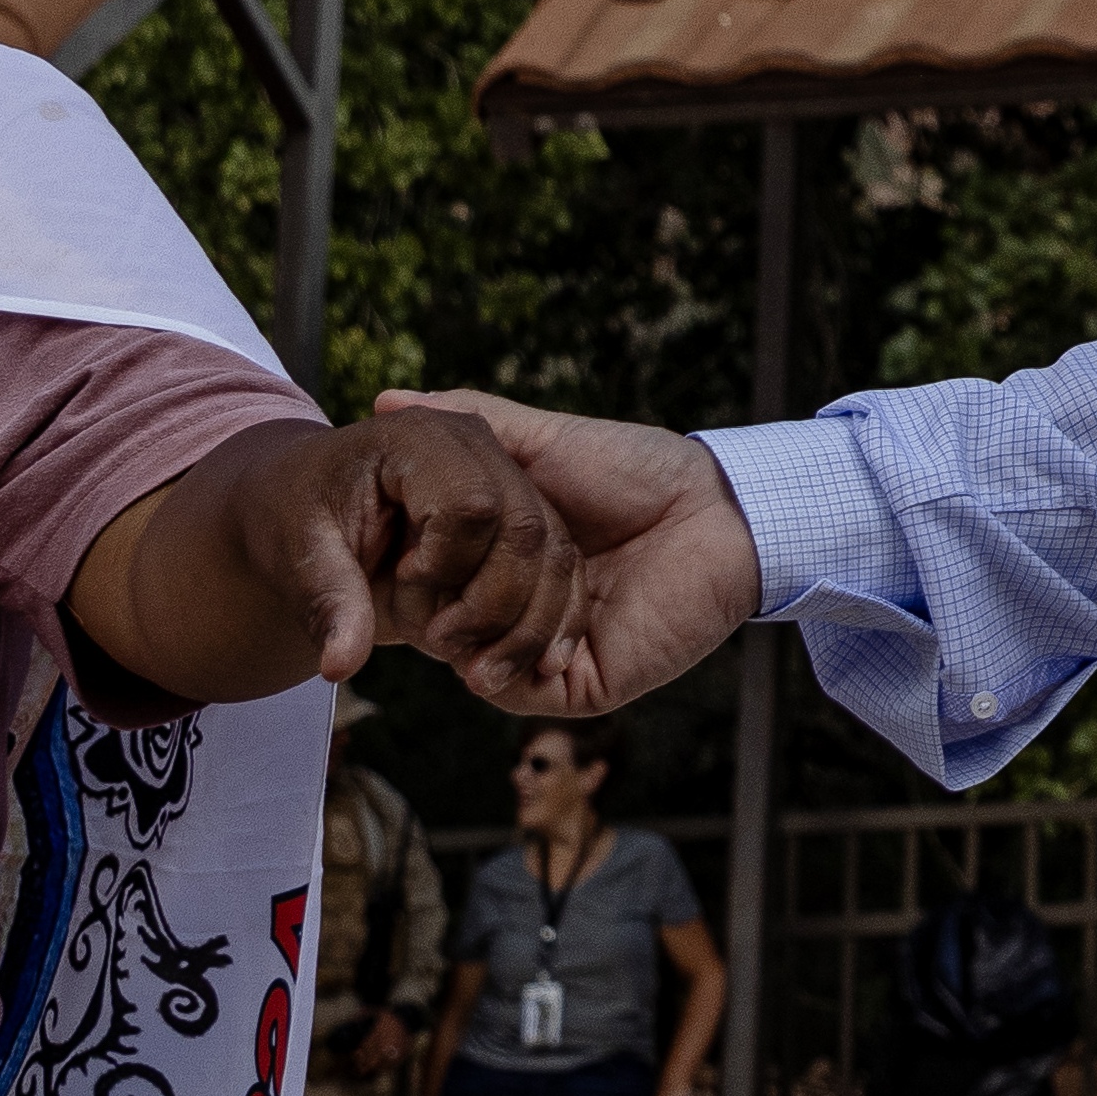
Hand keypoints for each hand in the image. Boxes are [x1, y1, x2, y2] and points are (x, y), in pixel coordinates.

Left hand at [69, 403, 568, 703]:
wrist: (306, 500)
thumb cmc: (293, 517)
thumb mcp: (298, 557)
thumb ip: (328, 605)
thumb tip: (340, 667)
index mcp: (418, 436)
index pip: (469, 505)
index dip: (442, 566)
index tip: (398, 584)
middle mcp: (476, 442)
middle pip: (524, 529)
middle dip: (490, 604)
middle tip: (438, 641)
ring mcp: (507, 472)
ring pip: (555, 554)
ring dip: (524, 626)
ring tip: (472, 667)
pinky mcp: (521, 508)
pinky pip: (561, 567)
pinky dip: (549, 622)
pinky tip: (528, 669)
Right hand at [382, 391, 767, 715]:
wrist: (714, 511)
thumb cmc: (634, 469)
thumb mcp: (540, 440)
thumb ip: (468, 421)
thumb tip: (382, 401)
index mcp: (506, 560)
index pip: (433, 581)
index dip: (411, 569)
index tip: (399, 550)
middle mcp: (523, 608)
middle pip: (449, 628)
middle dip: (433, 612)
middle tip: (425, 587)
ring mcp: (552, 649)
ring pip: (480, 664)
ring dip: (469, 641)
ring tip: (465, 618)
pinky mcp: (587, 683)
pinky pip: (525, 694)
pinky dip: (502, 675)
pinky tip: (494, 654)